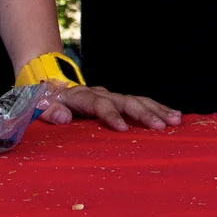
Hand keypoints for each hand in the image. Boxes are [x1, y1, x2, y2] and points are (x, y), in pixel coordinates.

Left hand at [40, 84, 182, 130]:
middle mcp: (102, 94)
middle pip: (126, 101)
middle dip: (144, 113)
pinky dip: (158, 109)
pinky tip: (175, 116)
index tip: (123, 128)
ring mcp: (112, 96)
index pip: (100, 104)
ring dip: (157, 110)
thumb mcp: (40, 106)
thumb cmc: (47, 102)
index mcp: (82, 96)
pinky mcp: (120, 102)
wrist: (53, 87)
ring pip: (138, 100)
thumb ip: (50, 111)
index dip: (111, 115)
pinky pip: (141, 103)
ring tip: (175, 120)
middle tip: (160, 126)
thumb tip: (63, 118)